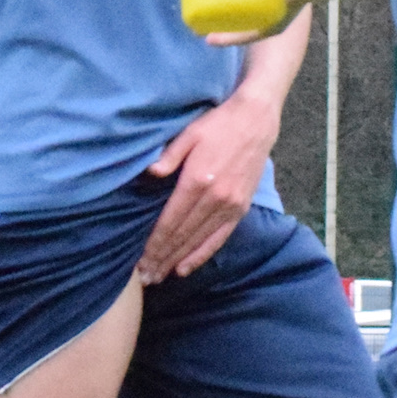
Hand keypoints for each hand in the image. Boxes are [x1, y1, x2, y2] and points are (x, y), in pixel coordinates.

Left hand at [137, 86, 282, 284]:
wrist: (256, 120)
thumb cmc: (218, 124)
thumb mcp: (189, 133)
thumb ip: (170, 155)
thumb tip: (151, 174)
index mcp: (197, 180)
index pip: (171, 220)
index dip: (155, 243)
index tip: (140, 260)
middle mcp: (215, 198)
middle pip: (183, 235)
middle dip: (162, 257)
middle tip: (145, 277)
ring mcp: (230, 205)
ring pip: (199, 241)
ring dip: (178, 260)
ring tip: (159, 276)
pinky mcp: (241, 208)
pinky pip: (219, 238)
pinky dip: (202, 255)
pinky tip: (185, 267)